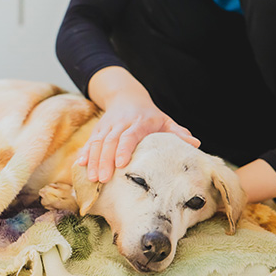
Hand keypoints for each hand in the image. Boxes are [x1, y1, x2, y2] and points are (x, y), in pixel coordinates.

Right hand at [81, 67, 199, 182]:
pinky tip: (80, 165)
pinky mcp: (98, 129)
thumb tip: (195, 144)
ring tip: (91, 178)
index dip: (123, 149)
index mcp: (139, 122)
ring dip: (93, 160)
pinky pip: (90, 141)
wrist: (126, 96)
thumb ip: (178, 132)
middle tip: (102, 179)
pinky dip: (85, 152)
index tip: (120, 164)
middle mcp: (121, 123)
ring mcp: (107, 126)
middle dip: (104, 160)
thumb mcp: (165, 120)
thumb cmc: (150, 115)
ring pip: (98, 142)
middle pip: (110, 141)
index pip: (129, 136)